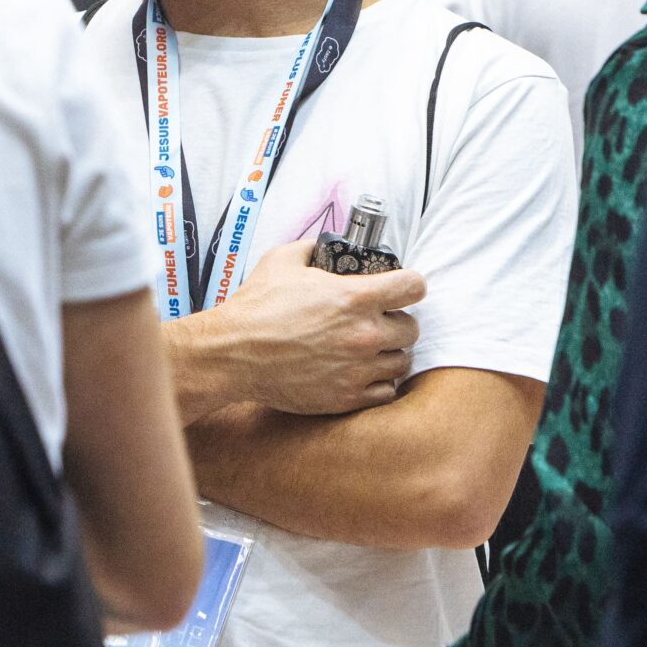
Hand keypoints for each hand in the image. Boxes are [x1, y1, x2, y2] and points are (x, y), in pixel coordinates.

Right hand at [212, 241, 422, 416]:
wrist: (232, 355)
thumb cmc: (255, 308)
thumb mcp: (281, 261)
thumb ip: (312, 249)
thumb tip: (324, 248)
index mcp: (354, 297)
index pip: (414, 287)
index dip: (409, 285)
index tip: (402, 289)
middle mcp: (363, 335)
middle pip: (412, 329)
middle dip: (397, 322)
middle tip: (377, 322)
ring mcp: (357, 369)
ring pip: (401, 361)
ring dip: (388, 353)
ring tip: (368, 349)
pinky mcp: (347, 397)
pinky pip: (385, 391)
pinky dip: (377, 382)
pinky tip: (360, 372)